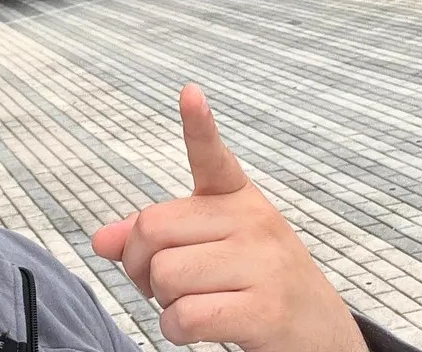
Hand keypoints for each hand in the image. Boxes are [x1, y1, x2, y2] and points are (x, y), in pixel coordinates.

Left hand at [92, 86, 367, 351]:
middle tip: (154, 284)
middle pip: (152, 230)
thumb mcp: (208, 247)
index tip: (189, 92)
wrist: (321, 333)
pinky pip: (186, 316)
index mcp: (237, 196)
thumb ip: (155, 238)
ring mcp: (263, 263)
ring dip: (161, 302)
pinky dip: (173, 329)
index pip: (212, 155)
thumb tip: (100, 240)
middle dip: (138, 265)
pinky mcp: (266, 310)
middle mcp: (252, 220)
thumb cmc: (253, 281)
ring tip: (188, 304)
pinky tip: (188, 328)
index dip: (198, 124)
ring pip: (166, 276)